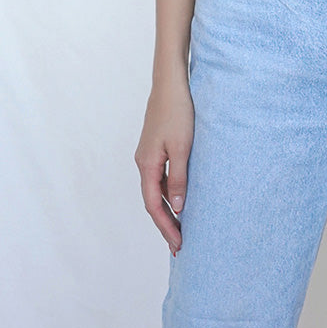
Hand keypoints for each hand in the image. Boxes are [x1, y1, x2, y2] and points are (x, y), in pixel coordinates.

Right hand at [135, 77, 193, 253]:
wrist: (170, 82)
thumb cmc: (179, 112)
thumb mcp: (183, 148)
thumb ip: (179, 179)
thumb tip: (178, 209)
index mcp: (147, 164)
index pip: (154, 206)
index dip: (166, 227)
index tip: (179, 245)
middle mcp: (143, 162)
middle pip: (152, 201)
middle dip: (166, 224)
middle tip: (180, 245)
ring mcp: (148, 154)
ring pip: (156, 189)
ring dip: (168, 209)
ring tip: (182, 227)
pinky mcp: (155, 146)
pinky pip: (160, 177)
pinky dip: (169, 192)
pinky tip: (180, 198)